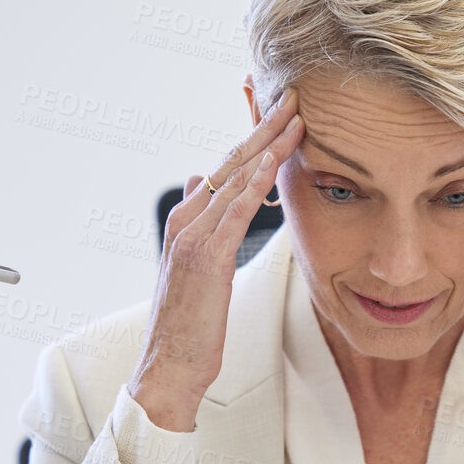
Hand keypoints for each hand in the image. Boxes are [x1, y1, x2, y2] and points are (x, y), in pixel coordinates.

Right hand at [128, 93, 304, 431]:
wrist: (168, 367)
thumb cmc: (189, 324)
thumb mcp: (194, 266)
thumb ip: (199, 222)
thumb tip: (197, 181)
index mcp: (186, 221)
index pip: (225, 167)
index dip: (254, 137)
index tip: (281, 112)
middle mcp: (186, 220)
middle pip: (231, 161)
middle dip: (264, 126)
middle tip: (294, 95)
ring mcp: (192, 236)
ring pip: (236, 177)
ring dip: (268, 143)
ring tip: (296, 115)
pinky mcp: (205, 256)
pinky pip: (235, 210)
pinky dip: (255, 181)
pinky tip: (276, 158)